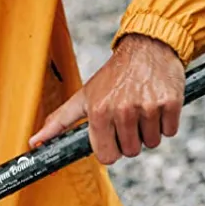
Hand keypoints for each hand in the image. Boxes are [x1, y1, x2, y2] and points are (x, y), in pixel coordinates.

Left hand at [29, 34, 185, 163]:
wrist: (146, 48)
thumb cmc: (111, 78)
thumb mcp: (82, 98)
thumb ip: (58, 123)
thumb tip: (34, 143)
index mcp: (99, 113)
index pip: (107, 157)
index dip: (110, 150)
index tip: (111, 137)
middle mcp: (123, 111)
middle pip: (130, 152)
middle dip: (129, 141)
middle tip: (127, 120)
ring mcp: (147, 107)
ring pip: (150, 143)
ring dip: (147, 132)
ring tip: (140, 111)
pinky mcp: (170, 103)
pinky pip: (169, 132)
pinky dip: (165, 124)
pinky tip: (155, 106)